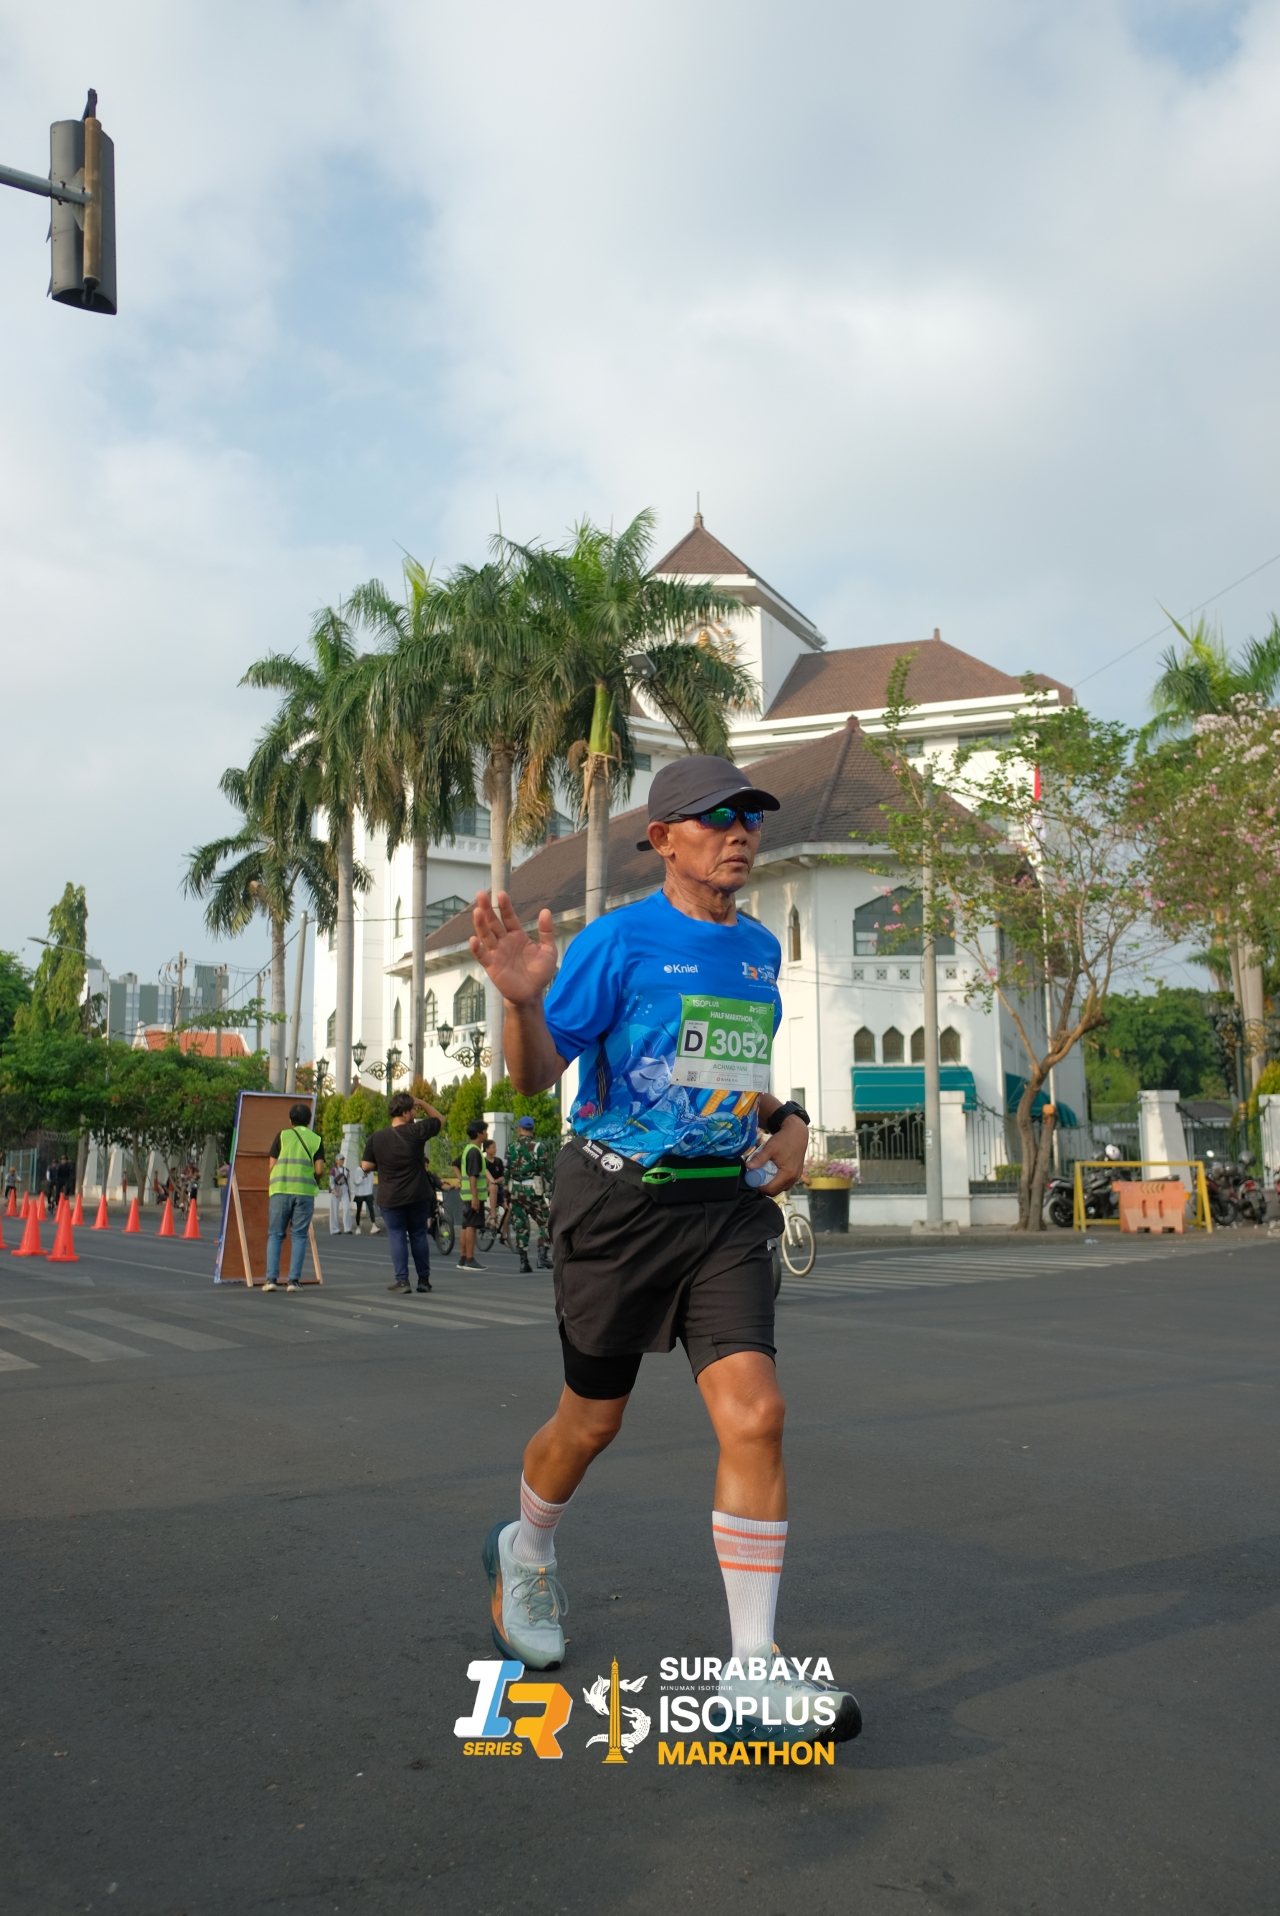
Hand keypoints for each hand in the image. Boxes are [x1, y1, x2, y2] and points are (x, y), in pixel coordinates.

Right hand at [469, 892, 557, 1006]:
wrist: (532, 994)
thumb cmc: (539, 972)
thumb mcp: (548, 950)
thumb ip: (546, 931)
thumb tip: (545, 910)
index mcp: (517, 935)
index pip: (509, 917)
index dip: (505, 906)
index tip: (501, 894)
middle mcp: (504, 941)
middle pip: (493, 923)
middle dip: (487, 909)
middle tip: (481, 895)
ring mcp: (496, 953)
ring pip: (486, 935)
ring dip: (480, 924)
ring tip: (477, 911)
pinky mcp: (492, 966)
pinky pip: (482, 955)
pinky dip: (477, 948)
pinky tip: (473, 939)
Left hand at [746, 1114, 807, 1195]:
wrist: (797, 1133)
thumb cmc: (784, 1140)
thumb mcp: (769, 1148)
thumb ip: (759, 1158)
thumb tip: (748, 1166)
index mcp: (787, 1173)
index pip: (771, 1189)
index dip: (760, 1188)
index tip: (752, 1182)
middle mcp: (794, 1178)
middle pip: (776, 1191)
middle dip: (765, 1188)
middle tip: (756, 1179)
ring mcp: (797, 1176)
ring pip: (782, 1188)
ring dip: (772, 1185)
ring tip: (763, 1176)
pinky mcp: (797, 1173)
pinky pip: (786, 1183)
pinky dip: (778, 1181)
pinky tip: (772, 1173)